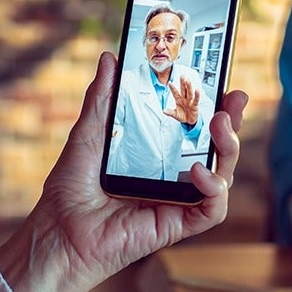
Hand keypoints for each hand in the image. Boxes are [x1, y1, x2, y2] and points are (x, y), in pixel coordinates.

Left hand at [0, 52, 246, 291]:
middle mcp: (169, 177)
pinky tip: (199, 171)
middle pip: (214, 149)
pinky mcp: (176, 225)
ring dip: (229, 149)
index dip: (210, 107)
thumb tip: (110, 59)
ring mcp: (175, 201)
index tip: (220, 82)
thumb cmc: (68, 190)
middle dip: (232, 123)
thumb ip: (101, 99)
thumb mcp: (87, 135)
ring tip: (219, 125)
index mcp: (152, 155)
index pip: (191, 128)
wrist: (57, 232)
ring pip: (223, 176)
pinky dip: (214, 189)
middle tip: (234, 98)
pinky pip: (212, 210)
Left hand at [164, 75, 199, 124]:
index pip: (175, 93)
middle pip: (183, 90)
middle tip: (182, 76)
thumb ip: (170, 112)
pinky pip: (196, 99)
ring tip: (188, 80)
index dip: (172, 88)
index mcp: (178, 100)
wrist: (189, 121)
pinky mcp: (195, 105)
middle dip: (182, 83)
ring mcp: (190, 101)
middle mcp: (184, 99)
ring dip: (189, 87)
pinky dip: (197, 95)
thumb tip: (163, 110)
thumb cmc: (182, 115)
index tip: (169, 83)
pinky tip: (197, 90)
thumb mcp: (175, 114)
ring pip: (189, 93)